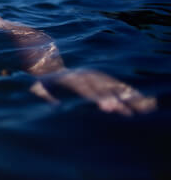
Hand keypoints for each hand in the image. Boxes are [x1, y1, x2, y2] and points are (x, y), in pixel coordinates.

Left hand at [31, 68, 156, 115]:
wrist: (49, 68)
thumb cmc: (43, 84)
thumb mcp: (39, 89)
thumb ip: (45, 96)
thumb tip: (54, 105)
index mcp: (69, 78)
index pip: (85, 88)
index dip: (96, 97)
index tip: (107, 108)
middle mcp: (83, 74)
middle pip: (100, 87)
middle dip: (111, 99)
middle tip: (122, 111)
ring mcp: (92, 75)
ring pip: (110, 85)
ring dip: (124, 95)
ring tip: (138, 108)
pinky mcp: (98, 77)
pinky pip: (114, 84)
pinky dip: (127, 91)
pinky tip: (140, 100)